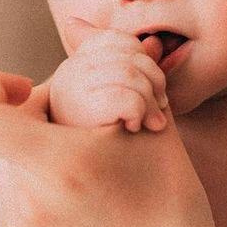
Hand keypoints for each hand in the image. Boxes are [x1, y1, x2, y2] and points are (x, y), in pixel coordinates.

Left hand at [0, 71, 226, 226]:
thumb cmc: (169, 197)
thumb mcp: (150, 125)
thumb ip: (111, 71)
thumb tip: (82, 24)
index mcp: (58, 165)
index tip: (28, 86)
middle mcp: (27, 199)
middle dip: (23, 109)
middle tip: (69, 113)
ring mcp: (20, 225)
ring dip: (21, 138)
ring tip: (72, 144)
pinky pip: (2, 185)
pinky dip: (26, 166)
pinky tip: (69, 172)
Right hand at [50, 18, 167, 132]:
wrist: (100, 186)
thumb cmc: (113, 143)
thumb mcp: (127, 99)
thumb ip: (138, 69)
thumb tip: (155, 42)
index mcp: (76, 64)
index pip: (119, 40)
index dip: (146, 62)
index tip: (155, 92)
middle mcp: (67, 72)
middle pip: (129, 57)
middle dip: (155, 82)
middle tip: (159, 109)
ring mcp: (69, 90)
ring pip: (129, 74)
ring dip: (150, 102)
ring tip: (152, 123)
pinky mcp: (78, 111)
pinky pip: (125, 97)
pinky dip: (139, 113)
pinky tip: (133, 128)